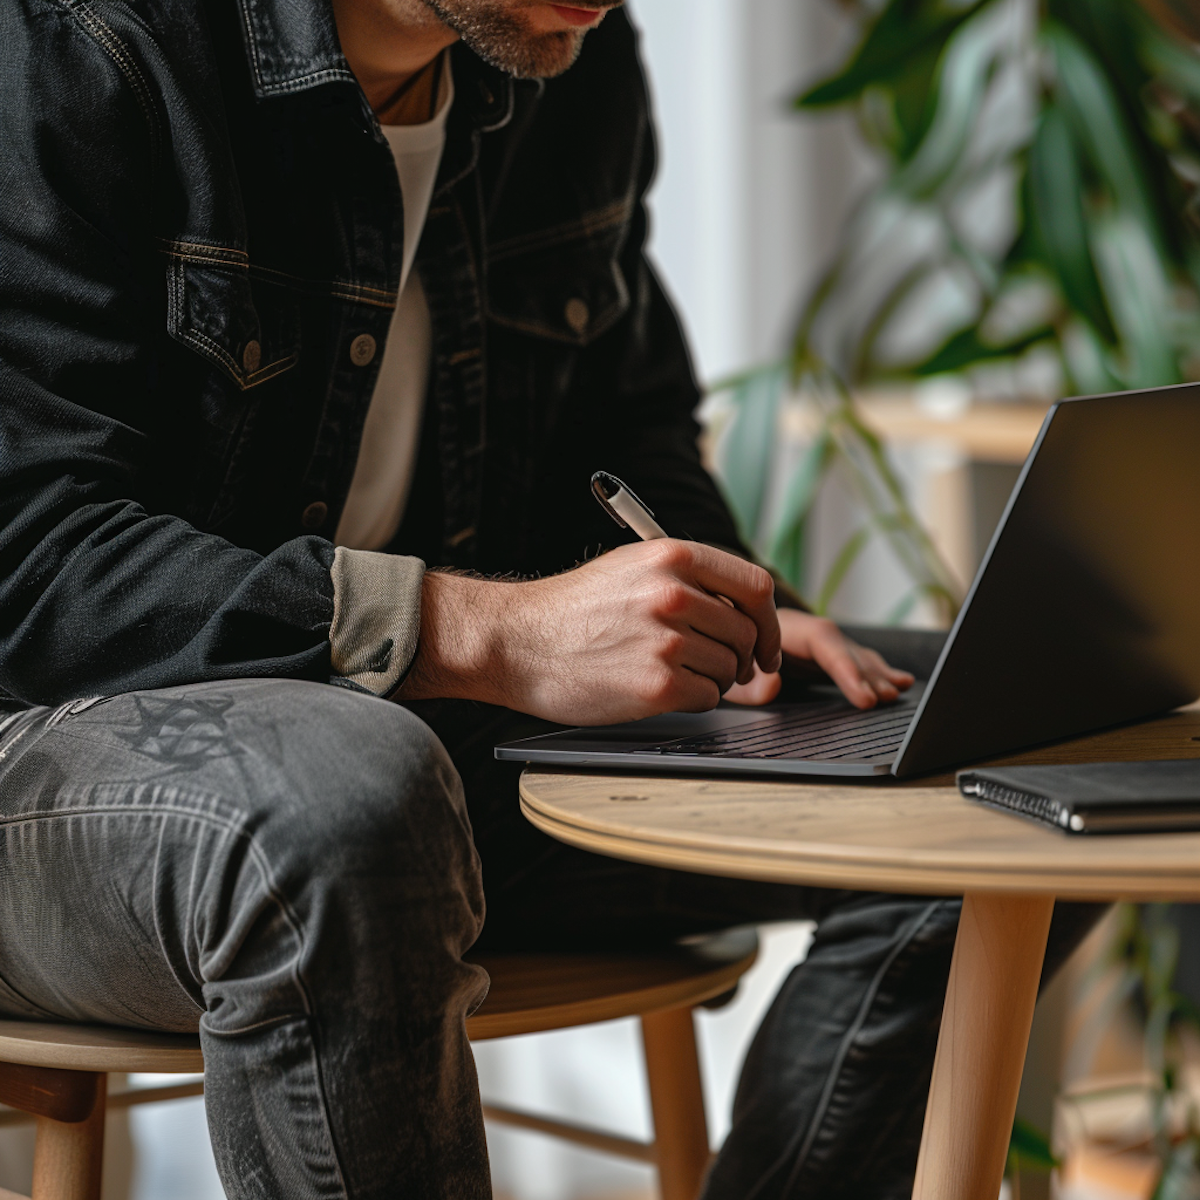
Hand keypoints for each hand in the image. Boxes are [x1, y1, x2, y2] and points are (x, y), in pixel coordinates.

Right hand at [396, 540, 781, 724]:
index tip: (766, 644)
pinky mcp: (657, 684)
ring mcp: (666, 640)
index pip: (755, 586)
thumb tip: (747, 610)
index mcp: (672, 556)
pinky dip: (693, 700)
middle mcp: (673, 594)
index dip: (768, 622)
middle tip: (720, 668)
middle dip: (739, 657)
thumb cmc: (573, 610)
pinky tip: (657, 688)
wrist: (517, 641)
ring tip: (670, 672)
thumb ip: (689, 580)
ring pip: (729, 669)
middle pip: (746, 633)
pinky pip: (707, 698)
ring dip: (711, 679)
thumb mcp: (632, 568)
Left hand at [724, 608, 914, 708]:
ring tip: (896, 693)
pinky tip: (901, 682)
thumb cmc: (725, 651)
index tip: (864, 696)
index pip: (822, 642)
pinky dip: (877, 671)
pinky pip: (854, 660)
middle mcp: (805, 631)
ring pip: (853, 654)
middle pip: (843, 648)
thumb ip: (746, 682)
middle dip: (866, 675)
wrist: (721, 628)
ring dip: (876, 674)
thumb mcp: (727, 670)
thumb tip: (772, 685)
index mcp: (781, 627)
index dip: (846, 669)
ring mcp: (817, 642)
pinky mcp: (824, 654)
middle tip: (883, 700)